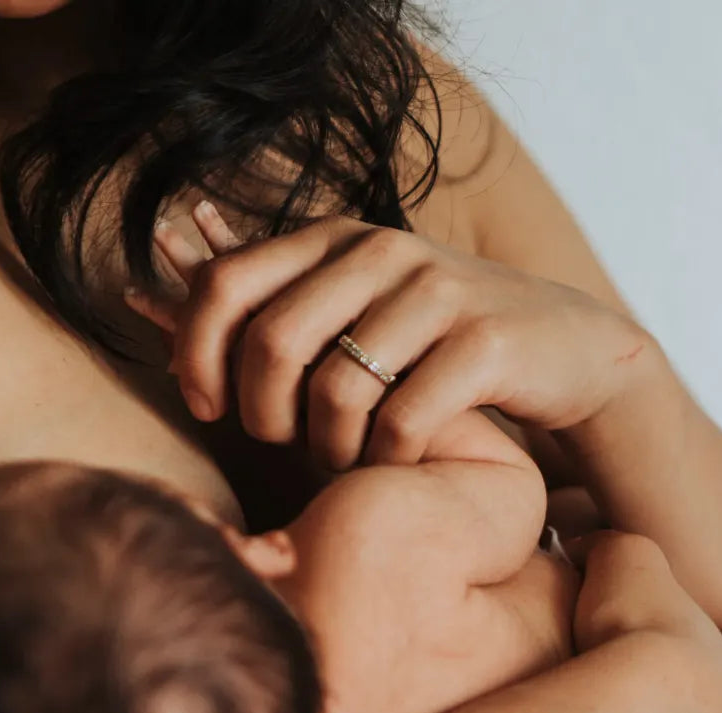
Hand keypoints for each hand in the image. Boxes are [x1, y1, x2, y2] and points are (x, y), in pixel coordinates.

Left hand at [126, 205, 658, 469]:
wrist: (569, 350)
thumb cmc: (445, 342)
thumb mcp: (362, 304)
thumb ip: (279, 300)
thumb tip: (152, 293)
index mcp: (338, 238)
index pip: (224, 285)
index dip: (197, 354)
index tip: (211, 408)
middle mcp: (382, 252)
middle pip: (271, 340)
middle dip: (262, 413)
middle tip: (282, 447)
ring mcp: (438, 293)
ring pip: (336, 388)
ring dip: (327, 449)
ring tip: (343, 462)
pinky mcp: (486, 342)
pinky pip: (403, 419)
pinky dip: (388, 460)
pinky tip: (397, 464)